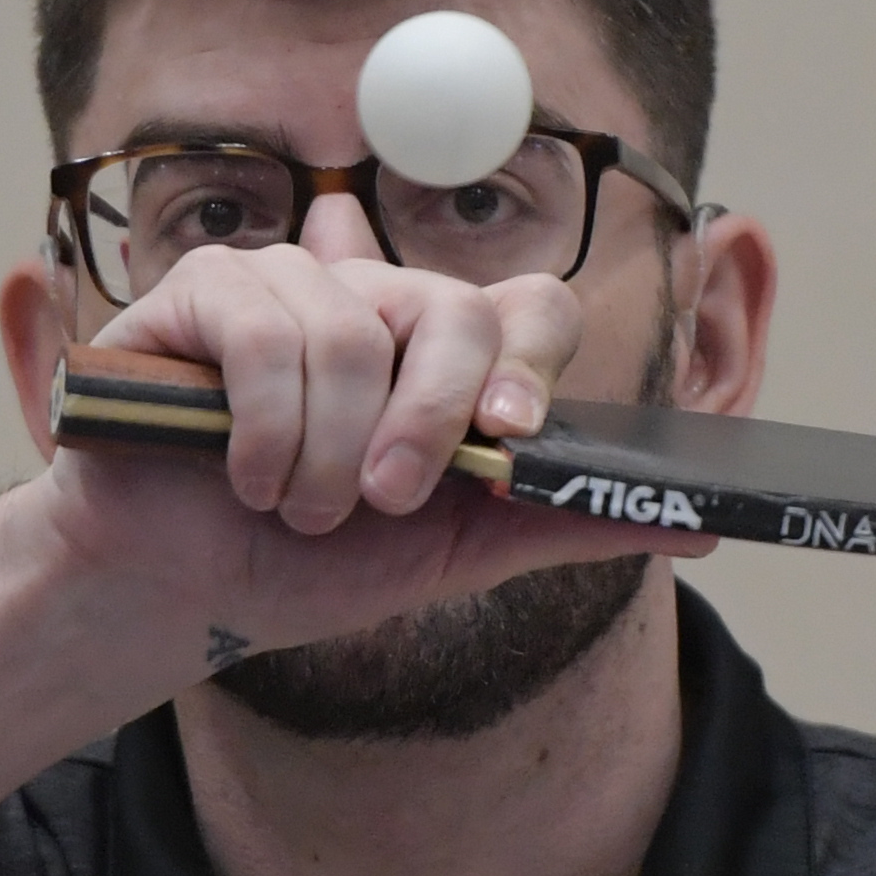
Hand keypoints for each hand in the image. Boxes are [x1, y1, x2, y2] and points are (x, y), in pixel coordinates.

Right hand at [17, 197, 683, 665]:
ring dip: (321, 457)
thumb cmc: (306, 564)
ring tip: (291, 505)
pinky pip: (262, 333)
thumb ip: (562, 524)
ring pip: (349, 338)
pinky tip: (238, 476)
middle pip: (451, 309)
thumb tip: (698, 526)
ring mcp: (292, 283)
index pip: (529, 308)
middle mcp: (377, 301)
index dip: (528, 364)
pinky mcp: (205, 289)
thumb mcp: (452, 552)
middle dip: (424, 424)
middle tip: (379, 503)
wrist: (178, 592)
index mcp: (444, 353)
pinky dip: (260, 431)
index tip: (506, 436)